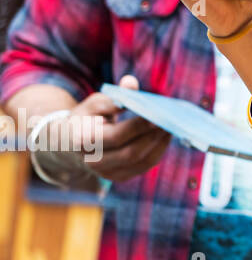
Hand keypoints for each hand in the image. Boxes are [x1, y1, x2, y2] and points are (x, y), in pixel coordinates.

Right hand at [46, 75, 172, 183]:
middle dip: (153, 135)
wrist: (71, 143)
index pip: (117, 136)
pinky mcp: (118, 176)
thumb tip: (131, 83)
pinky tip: (165, 136)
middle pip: (131, 152)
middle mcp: (93, 162)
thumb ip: (114, 94)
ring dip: (159, 143)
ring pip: (141, 161)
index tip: (158, 113)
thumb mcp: (95, 102)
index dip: (139, 126)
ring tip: (172, 125)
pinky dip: (158, 150)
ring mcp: (106, 173)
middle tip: (170, 119)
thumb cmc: (88, 117)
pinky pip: (144, 166)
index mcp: (83, 141)